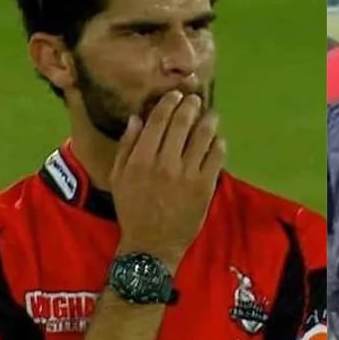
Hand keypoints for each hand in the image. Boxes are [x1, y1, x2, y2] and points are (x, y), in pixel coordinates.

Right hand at [111, 91, 226, 271]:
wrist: (152, 244)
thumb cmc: (133, 209)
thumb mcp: (119, 177)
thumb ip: (127, 146)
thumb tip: (137, 118)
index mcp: (141, 158)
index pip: (158, 120)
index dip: (169, 103)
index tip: (176, 95)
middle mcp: (165, 162)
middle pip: (182, 123)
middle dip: (191, 106)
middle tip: (195, 99)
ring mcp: (187, 174)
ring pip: (203, 137)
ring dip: (208, 121)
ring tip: (211, 115)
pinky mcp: (205, 186)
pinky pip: (216, 157)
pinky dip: (219, 144)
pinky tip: (218, 140)